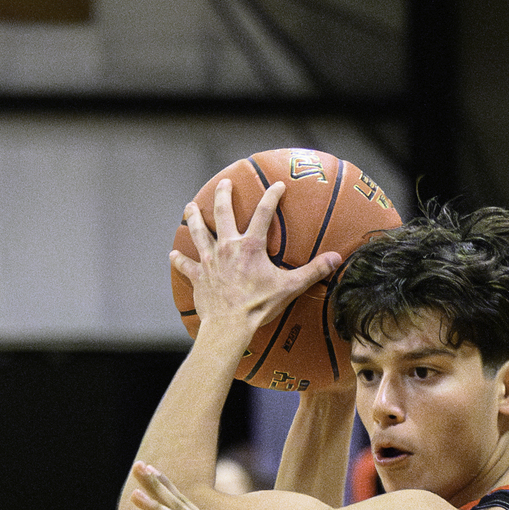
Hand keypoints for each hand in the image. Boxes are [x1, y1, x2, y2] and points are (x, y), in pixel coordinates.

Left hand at [171, 177, 341, 337]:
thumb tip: (335, 259)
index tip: (277, 185)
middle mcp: (227, 247)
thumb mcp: (289, 288)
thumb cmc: (258, 306)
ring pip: (198, 231)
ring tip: (190, 206)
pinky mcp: (198, 276)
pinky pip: (186, 265)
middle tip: (223, 184)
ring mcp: (210, 260)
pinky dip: (179, 260)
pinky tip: (173, 254)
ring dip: (193, 217)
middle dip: (223, 195)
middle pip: (222, 213)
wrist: (229, 326)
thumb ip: (312, 272)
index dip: (272, 196)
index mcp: (251, 246)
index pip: (264, 213)